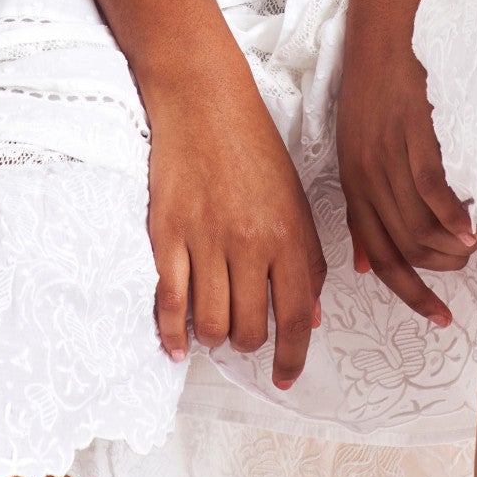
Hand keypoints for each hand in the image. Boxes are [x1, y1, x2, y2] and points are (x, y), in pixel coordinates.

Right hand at [142, 59, 327, 390]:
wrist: (203, 99)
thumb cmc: (253, 146)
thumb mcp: (295, 198)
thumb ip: (306, 258)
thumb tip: (308, 317)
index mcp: (289, 234)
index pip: (295, 316)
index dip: (292, 357)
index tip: (285, 377)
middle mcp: (250, 242)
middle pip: (250, 328)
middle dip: (248, 343)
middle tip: (242, 332)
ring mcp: (206, 239)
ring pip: (210, 324)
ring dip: (213, 338)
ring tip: (212, 326)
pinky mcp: (167, 233)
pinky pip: (170, 302)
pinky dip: (172, 333)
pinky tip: (177, 344)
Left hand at [335, 0, 476, 326]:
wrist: (388, 10)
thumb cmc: (383, 76)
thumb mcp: (362, 141)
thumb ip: (367, 199)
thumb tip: (368, 264)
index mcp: (353, 176)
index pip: (378, 254)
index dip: (408, 292)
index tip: (437, 315)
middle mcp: (365, 168)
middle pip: (401, 248)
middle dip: (437, 273)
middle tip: (466, 271)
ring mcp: (388, 147)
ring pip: (418, 224)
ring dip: (451, 247)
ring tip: (475, 245)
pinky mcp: (412, 125)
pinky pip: (431, 187)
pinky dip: (453, 216)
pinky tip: (475, 225)